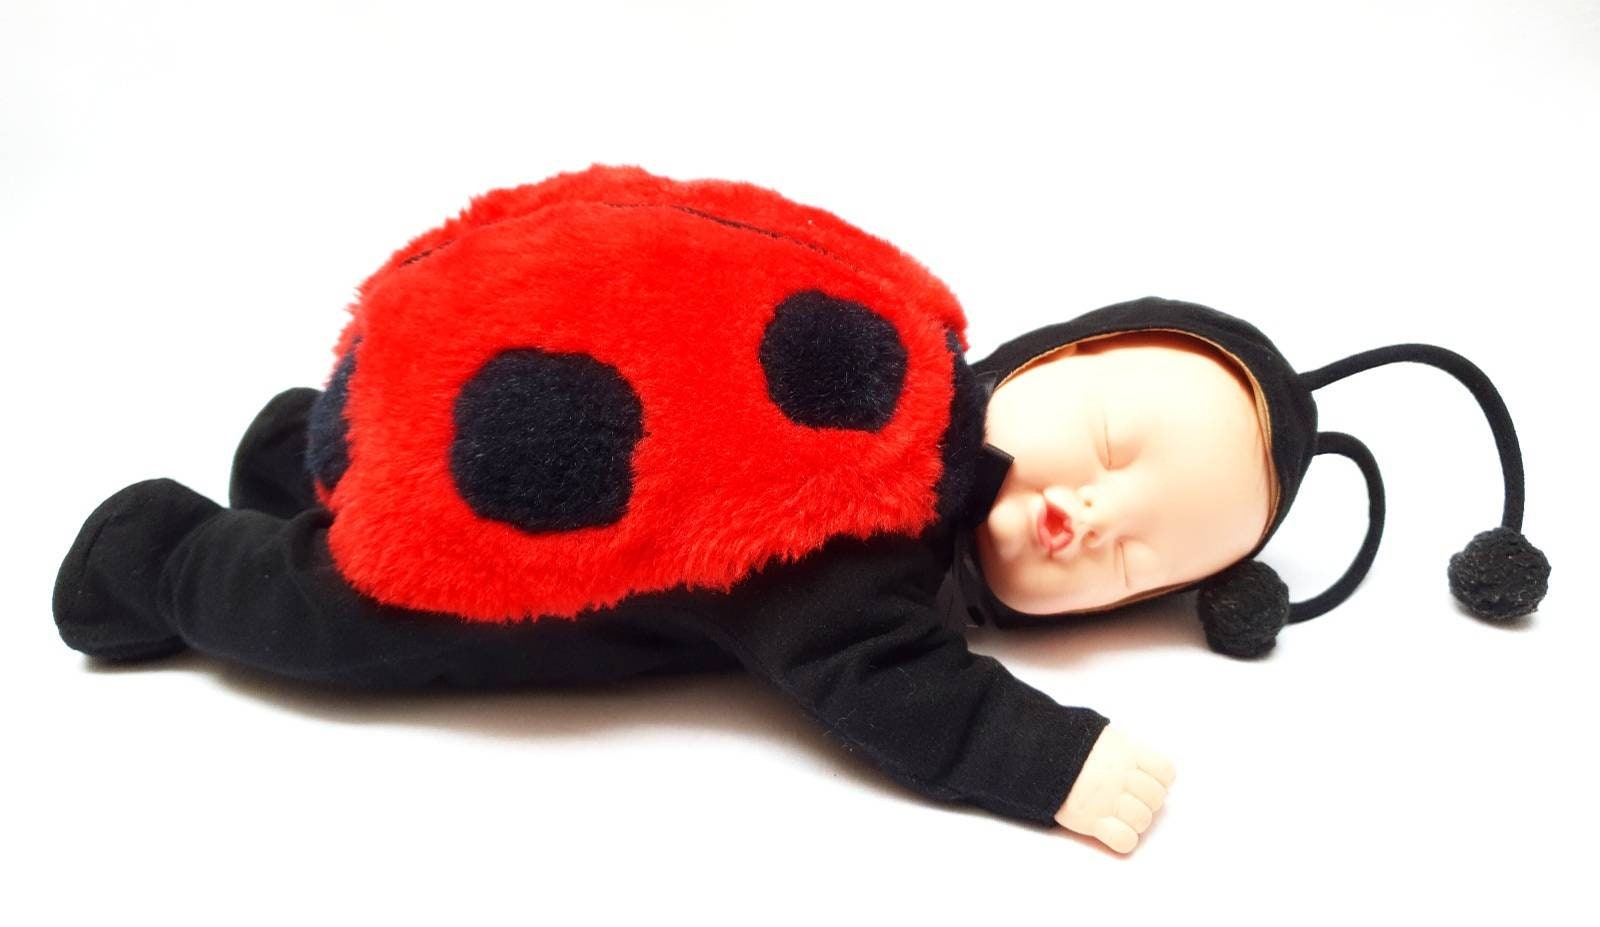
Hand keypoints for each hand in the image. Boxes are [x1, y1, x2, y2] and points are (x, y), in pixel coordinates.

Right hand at [1054, 725, 1174, 852]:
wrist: (1036, 754)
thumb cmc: (1067, 744)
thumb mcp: (1101, 736)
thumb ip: (1124, 749)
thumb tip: (1139, 762)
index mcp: (1127, 751)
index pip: (1165, 771)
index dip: (1158, 780)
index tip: (1143, 780)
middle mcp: (1122, 775)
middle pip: (1156, 798)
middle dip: (1145, 801)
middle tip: (1126, 799)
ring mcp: (1109, 799)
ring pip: (1143, 820)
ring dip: (1133, 820)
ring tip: (1117, 814)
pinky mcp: (1093, 820)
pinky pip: (1125, 840)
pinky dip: (1123, 839)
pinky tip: (1111, 830)